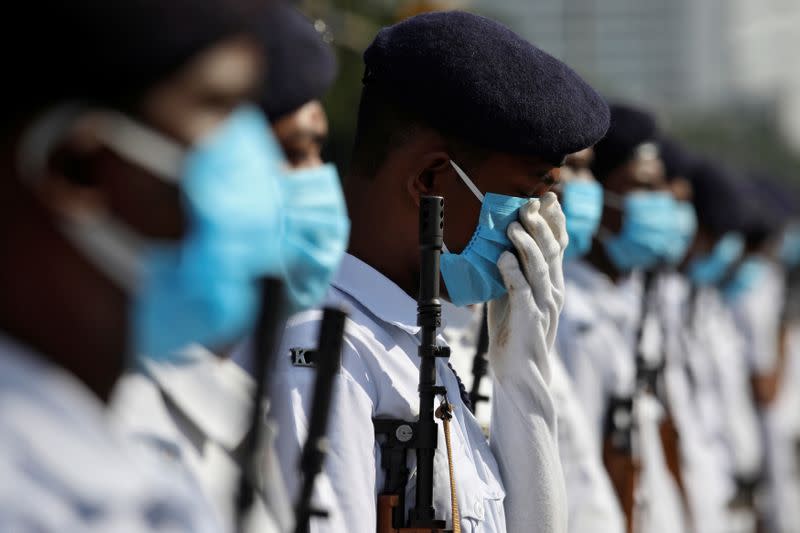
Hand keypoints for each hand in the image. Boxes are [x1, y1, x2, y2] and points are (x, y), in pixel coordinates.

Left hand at [488, 192, 567, 382]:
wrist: (522, 374)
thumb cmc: (515, 335)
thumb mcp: (513, 298)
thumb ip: (511, 274)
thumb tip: (499, 247)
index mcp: (552, 284)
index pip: (559, 247)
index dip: (555, 221)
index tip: (548, 198)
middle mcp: (553, 291)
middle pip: (551, 251)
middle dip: (541, 224)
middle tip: (529, 203)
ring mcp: (543, 305)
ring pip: (539, 267)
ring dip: (527, 244)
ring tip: (514, 226)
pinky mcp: (529, 318)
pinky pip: (521, 291)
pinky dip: (512, 272)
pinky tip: (503, 258)